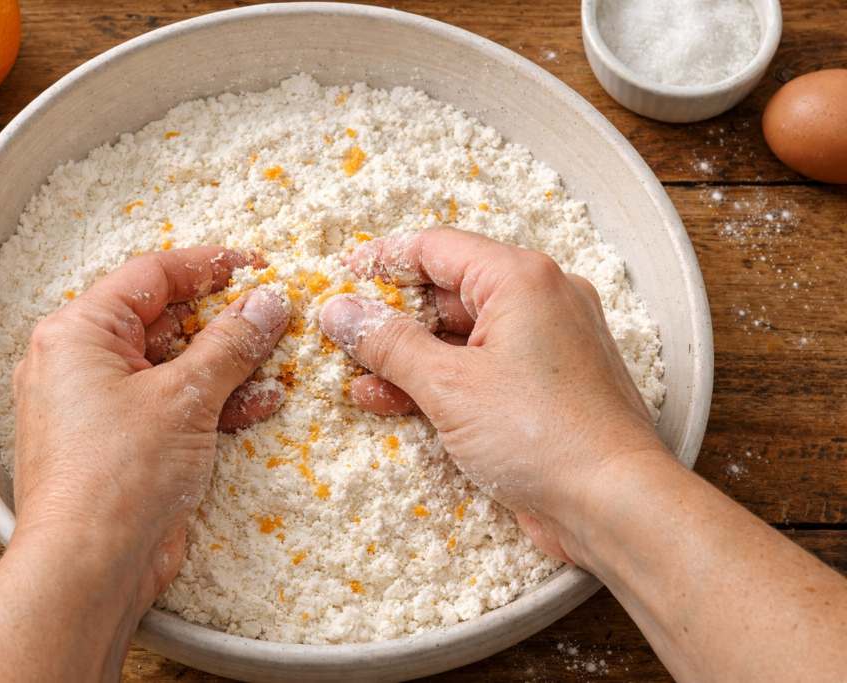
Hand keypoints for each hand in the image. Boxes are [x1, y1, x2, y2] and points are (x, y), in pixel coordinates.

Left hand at [11, 246, 288, 613]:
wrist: (89, 567)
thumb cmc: (115, 476)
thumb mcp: (184, 397)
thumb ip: (230, 343)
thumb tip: (265, 303)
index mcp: (79, 333)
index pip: (151, 276)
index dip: (209, 266)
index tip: (256, 265)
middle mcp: (83, 364)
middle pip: (165, 321)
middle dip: (225, 320)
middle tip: (274, 314)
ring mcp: (103, 407)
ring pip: (175, 366)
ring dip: (228, 364)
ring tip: (278, 359)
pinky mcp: (125, 444)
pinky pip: (174, 406)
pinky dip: (215, 402)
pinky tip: (261, 402)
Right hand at [319, 226, 666, 561]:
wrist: (616, 505)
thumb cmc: (543, 436)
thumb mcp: (449, 386)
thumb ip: (389, 343)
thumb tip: (340, 311)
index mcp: (522, 280)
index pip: (437, 248)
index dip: (382, 260)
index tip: (341, 276)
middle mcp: (541, 301)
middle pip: (448, 292)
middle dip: (392, 316)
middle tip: (343, 334)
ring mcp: (546, 345)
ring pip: (461, 335)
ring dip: (409, 356)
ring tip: (357, 374)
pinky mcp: (546, 386)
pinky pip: (482, 369)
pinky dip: (440, 381)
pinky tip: (391, 400)